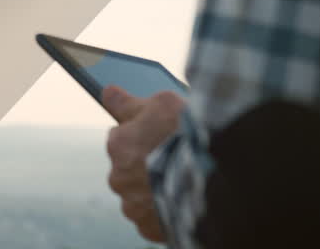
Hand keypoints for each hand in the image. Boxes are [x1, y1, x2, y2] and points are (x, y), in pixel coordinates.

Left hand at [102, 86, 184, 243]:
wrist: (211, 174)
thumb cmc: (186, 135)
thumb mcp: (161, 104)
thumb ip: (129, 103)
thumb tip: (107, 92)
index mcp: (118, 145)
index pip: (121, 137)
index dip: (144, 136)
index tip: (162, 137)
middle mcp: (119, 177)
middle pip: (130, 169)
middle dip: (147, 165)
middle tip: (176, 159)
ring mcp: (134, 206)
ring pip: (140, 196)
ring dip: (155, 190)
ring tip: (184, 182)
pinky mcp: (150, 228)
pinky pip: (153, 220)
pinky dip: (164, 213)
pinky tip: (183, 201)